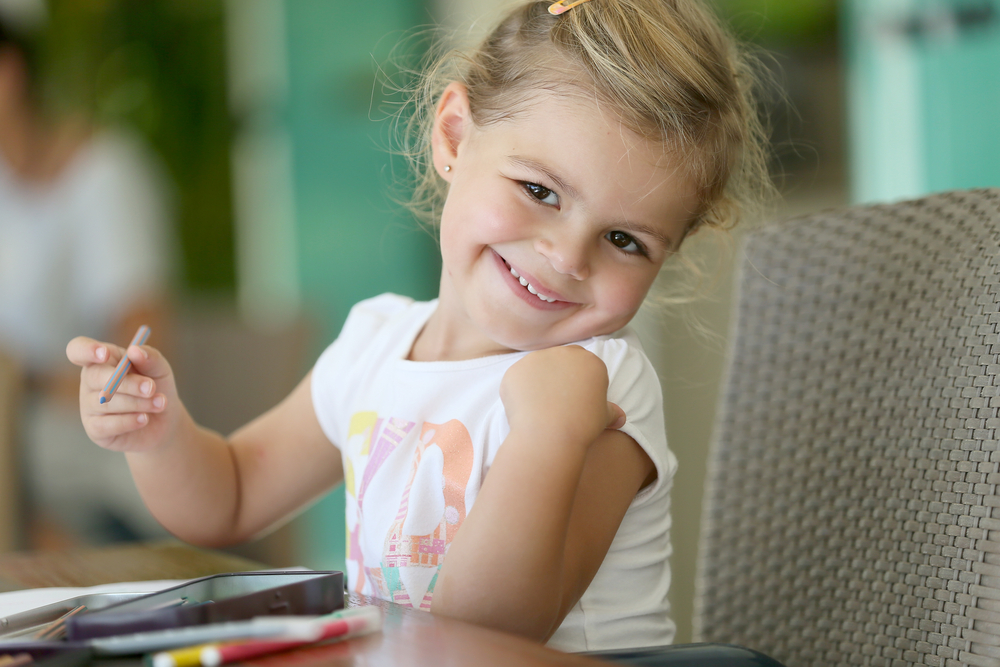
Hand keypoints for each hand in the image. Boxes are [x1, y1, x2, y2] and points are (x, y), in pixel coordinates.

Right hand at [66, 336, 181, 452]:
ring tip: (159, 403)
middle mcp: (90, 381)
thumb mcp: (160, 370)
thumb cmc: (157, 389)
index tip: (105, 353)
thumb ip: (150, 357)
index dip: (87, 350)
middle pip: (95, 376)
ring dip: (137, 403)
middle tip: (151, 387)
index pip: (78, 349)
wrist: (165, 421)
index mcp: (102, 360)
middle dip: (127, 383)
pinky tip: (144, 419)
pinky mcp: (94, 429)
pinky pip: (106, 424)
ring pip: (105, 402)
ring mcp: (89, 406)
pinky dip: (129, 421)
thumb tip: (134, 350)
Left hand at [500, 346, 624, 444]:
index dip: (578, 381)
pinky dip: (519, 391)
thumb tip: (621, 418)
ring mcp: (537, 359)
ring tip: (539, 408)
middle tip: (555, 402)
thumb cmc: (582, 427)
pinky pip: (518, 379)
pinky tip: (524, 409)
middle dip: (558, 376)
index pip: (583, 364)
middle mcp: (564, 353)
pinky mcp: (516, 369)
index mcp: (590, 361)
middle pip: (560, 361)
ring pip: (537, 368)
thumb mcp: (604, 418)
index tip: (575, 399)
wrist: (549, 435)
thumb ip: (611, 412)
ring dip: (537, 383)